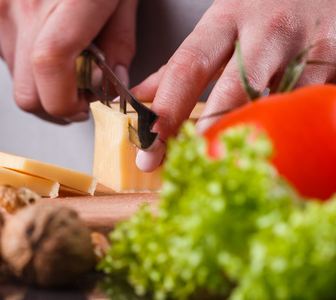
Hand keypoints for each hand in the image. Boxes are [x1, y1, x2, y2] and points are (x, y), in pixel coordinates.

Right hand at [0, 0, 137, 123]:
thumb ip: (120, 44)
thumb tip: (113, 84)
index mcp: (68, 0)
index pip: (51, 69)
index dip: (66, 103)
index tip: (84, 106)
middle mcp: (22, 5)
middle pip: (27, 93)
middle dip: (55, 104)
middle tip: (78, 92)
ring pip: (16, 79)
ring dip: (42, 83)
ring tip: (65, 58)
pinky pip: (4, 56)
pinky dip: (25, 62)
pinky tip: (43, 41)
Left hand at [132, 0, 335, 171]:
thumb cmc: (263, 6)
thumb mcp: (220, 24)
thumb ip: (183, 62)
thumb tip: (143, 95)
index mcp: (226, 19)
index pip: (188, 67)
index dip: (167, 109)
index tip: (150, 144)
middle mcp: (265, 32)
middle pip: (233, 92)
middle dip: (208, 134)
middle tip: (188, 165)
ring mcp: (305, 49)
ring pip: (275, 107)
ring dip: (252, 137)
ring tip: (235, 159)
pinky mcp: (334, 64)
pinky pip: (306, 106)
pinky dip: (287, 128)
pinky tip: (274, 139)